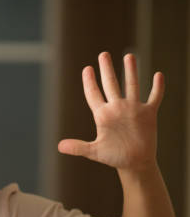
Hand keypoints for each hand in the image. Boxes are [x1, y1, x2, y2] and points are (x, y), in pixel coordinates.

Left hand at [58, 52, 164, 171]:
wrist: (134, 163)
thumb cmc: (113, 157)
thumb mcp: (94, 152)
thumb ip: (78, 147)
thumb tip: (59, 147)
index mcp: (102, 115)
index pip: (94, 94)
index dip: (89, 82)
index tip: (87, 69)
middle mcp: (117, 108)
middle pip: (111, 84)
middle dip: (107, 69)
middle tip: (103, 54)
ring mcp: (133, 109)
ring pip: (132, 85)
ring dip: (131, 71)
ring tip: (129, 56)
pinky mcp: (148, 114)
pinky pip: (154, 97)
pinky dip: (157, 87)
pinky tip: (158, 75)